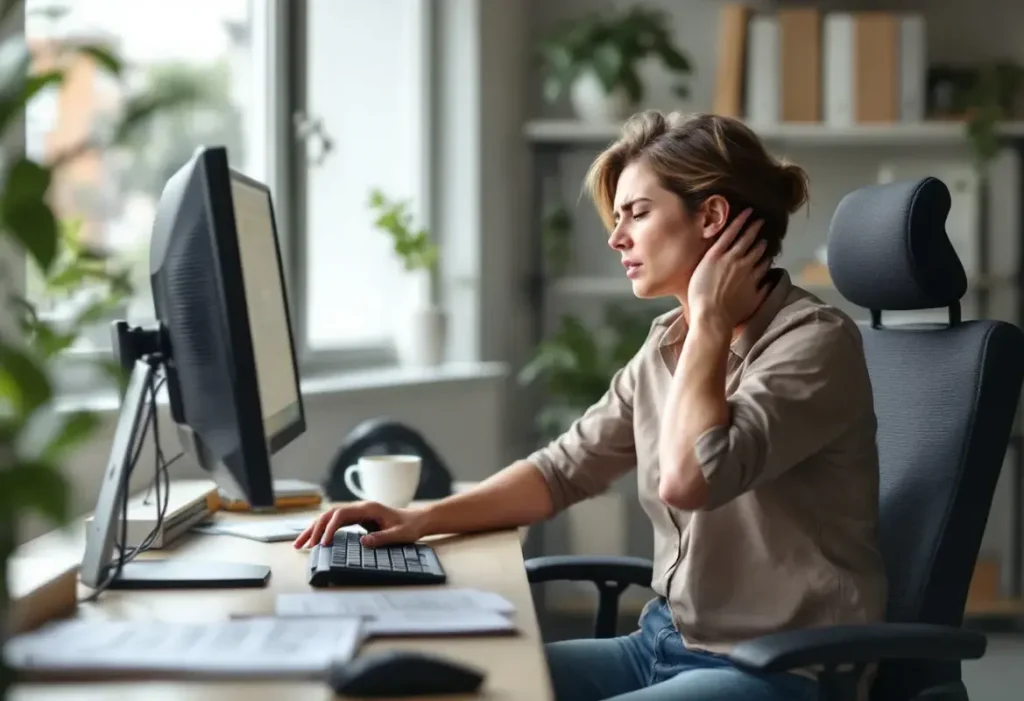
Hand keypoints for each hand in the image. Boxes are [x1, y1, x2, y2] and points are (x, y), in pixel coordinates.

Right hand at [292, 501, 426, 548]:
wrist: (417, 520)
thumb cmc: (410, 527)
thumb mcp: (400, 534)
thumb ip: (383, 538)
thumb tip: (363, 542)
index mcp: (368, 508)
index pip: (342, 514)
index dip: (330, 528)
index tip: (323, 543)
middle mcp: (360, 508)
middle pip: (330, 515)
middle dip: (314, 529)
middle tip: (302, 545)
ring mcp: (357, 512)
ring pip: (330, 518)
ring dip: (314, 530)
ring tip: (300, 544)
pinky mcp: (357, 519)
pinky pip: (336, 523)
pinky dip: (323, 531)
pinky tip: (315, 540)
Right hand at [687, 208, 770, 329]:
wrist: (712, 316)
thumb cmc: (698, 296)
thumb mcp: (698, 272)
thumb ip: (708, 259)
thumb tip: (714, 252)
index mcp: (717, 256)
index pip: (732, 232)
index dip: (741, 220)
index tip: (749, 211)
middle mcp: (734, 260)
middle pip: (748, 240)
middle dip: (755, 228)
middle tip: (761, 221)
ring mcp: (747, 273)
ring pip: (758, 255)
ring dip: (762, 247)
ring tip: (765, 243)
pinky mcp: (754, 287)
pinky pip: (764, 274)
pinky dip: (767, 267)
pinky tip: (769, 266)